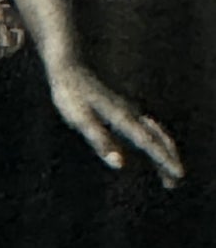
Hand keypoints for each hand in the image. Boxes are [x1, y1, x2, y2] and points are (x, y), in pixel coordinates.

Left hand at [46, 59, 184, 188]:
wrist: (69, 68)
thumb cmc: (71, 95)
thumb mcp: (80, 120)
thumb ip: (100, 141)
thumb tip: (120, 163)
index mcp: (121, 118)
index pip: (148, 142)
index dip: (163, 159)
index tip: (178, 174)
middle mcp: (130, 113)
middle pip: (158, 137)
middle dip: (169, 157)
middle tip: (176, 180)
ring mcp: (128, 109)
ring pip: (155, 132)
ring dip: (165, 151)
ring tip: (167, 174)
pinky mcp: (123, 107)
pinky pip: (147, 127)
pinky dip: (156, 141)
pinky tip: (151, 148)